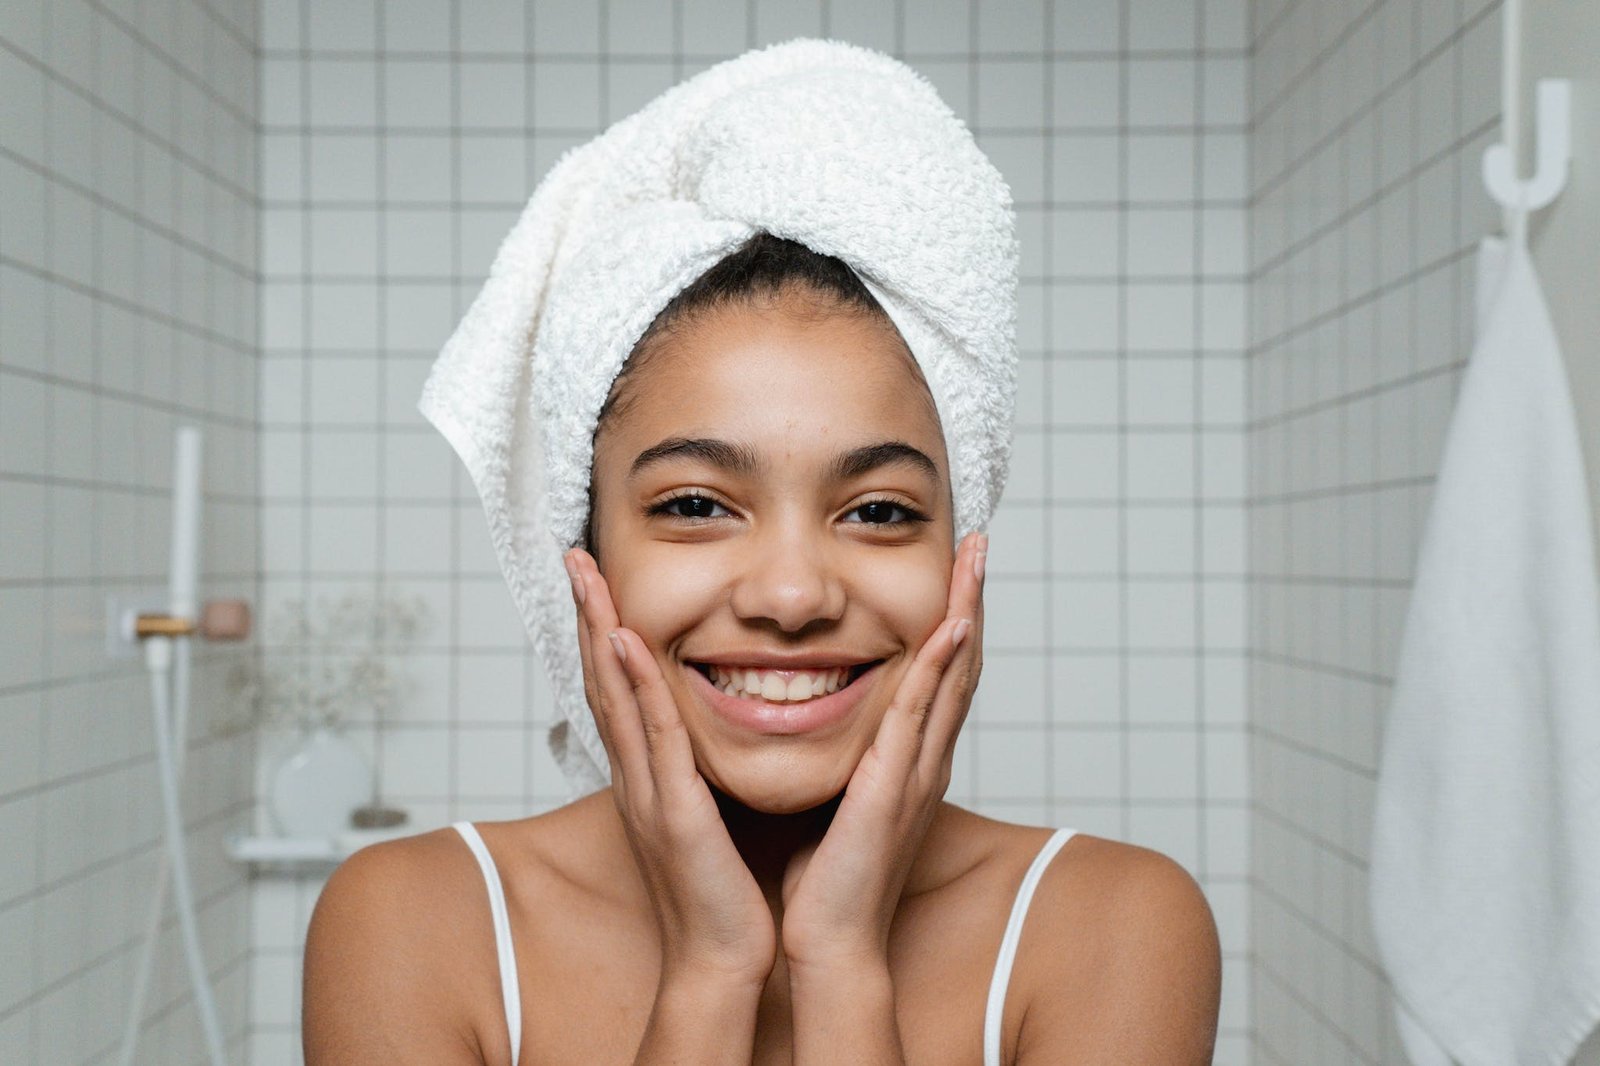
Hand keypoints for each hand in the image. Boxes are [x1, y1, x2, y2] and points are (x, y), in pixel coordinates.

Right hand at [564, 548, 776, 989]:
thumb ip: (699, 769)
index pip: (618, 689)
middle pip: (602, 680)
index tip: (598, 579)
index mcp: (647, 775)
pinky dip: (637, 686)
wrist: (722, 959)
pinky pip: (653, 737)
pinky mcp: (673, 811)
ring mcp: (648, 791)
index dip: (604, 631)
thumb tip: (711, 728)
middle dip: (588, 615)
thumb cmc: (723, 891)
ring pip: (616, 697)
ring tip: (589, 576)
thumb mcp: (706, 813)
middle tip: (574, 556)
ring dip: (601, 631)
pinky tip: (628, 641)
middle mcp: (636, 776)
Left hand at [777, 531, 987, 971]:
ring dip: (966, 614)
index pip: (936, 676)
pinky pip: (919, 716)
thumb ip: (840, 759)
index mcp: (907, 761)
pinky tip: (950, 624)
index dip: (950, 619)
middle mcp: (922, 759)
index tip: (953, 567)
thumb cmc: (826, 879)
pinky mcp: (893, 788)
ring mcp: (915, 772)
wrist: (830, 942)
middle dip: (971, 600)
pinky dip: (938, 667)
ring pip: (950, 678)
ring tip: (975, 560)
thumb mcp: (836, 799)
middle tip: (980, 544)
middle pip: (959, 665)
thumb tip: (810, 718)